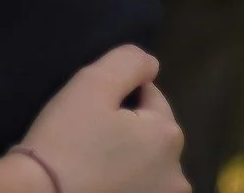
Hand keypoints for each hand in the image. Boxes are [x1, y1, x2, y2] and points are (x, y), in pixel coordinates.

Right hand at [8, 45, 186, 192]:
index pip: (150, 95)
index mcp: (168, 134)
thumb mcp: (91, 86)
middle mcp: (177, 173)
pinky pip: (138, 187)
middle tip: (87, 134)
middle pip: (151, 132)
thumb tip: (150, 64)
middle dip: (127, 128)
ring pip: (146, 164)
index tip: (87, 109)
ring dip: (128, 158)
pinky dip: (124, 182)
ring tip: (91, 161)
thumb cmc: (66, 140)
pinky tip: (97, 182)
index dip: (117, 96)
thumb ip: (127, 63)